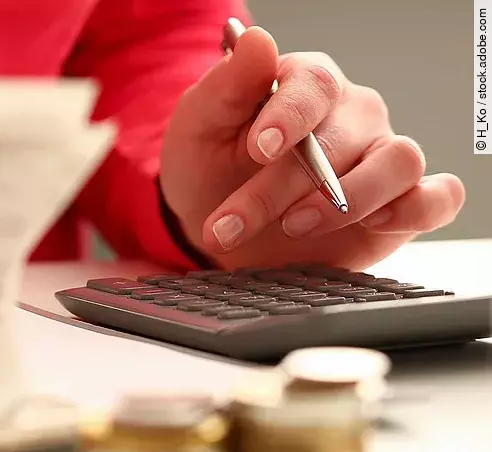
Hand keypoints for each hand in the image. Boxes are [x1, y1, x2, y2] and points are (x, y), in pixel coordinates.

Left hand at [160, 26, 464, 271]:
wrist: (213, 223)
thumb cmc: (208, 165)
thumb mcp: (201, 125)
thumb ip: (227, 84)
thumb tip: (257, 40)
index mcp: (306, 84)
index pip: (316, 84)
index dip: (289, 115)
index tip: (257, 149)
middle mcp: (352, 115)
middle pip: (340, 139)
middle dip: (278, 188)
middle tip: (228, 224)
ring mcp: (379, 157)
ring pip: (398, 162)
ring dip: (345, 202)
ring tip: (291, 226)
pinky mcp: (400, 204)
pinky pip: (437, 198)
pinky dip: (417, 208)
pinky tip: (374, 222)